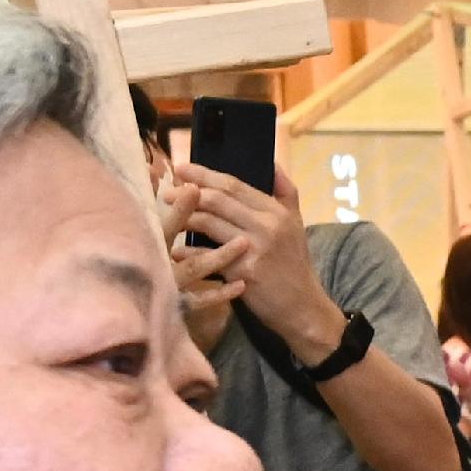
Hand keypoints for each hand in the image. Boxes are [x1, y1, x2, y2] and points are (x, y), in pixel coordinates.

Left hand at [166, 165, 332, 354]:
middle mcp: (266, 226)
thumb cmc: (295, 265)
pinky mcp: (243, 272)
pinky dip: (189, 253)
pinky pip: (209, 256)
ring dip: (185, 217)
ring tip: (167, 214)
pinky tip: (175, 251)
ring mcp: (254, 249)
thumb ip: (285, 192)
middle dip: (189, 192)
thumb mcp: (297, 224)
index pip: (235, 185)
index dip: (206, 175)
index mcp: (276, 212)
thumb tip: (272, 164)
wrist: (302, 307)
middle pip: (220, 199)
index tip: (183, 168)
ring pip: (211, 223)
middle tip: (167, 191)